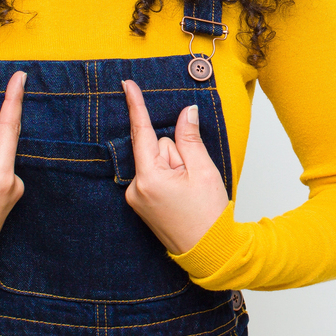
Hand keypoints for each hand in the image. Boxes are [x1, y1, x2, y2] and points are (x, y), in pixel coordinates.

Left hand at [122, 79, 228, 254]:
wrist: (209, 251)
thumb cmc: (208, 216)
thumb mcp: (202, 171)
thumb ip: (190, 138)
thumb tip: (186, 113)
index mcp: (149, 178)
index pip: (141, 132)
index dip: (135, 106)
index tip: (126, 84)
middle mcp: (135, 188)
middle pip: (156, 147)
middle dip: (176, 153)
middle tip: (193, 177)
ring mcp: (136, 197)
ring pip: (157, 161)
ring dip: (175, 168)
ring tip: (189, 191)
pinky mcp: (140, 202)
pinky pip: (155, 175)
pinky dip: (169, 177)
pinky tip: (181, 195)